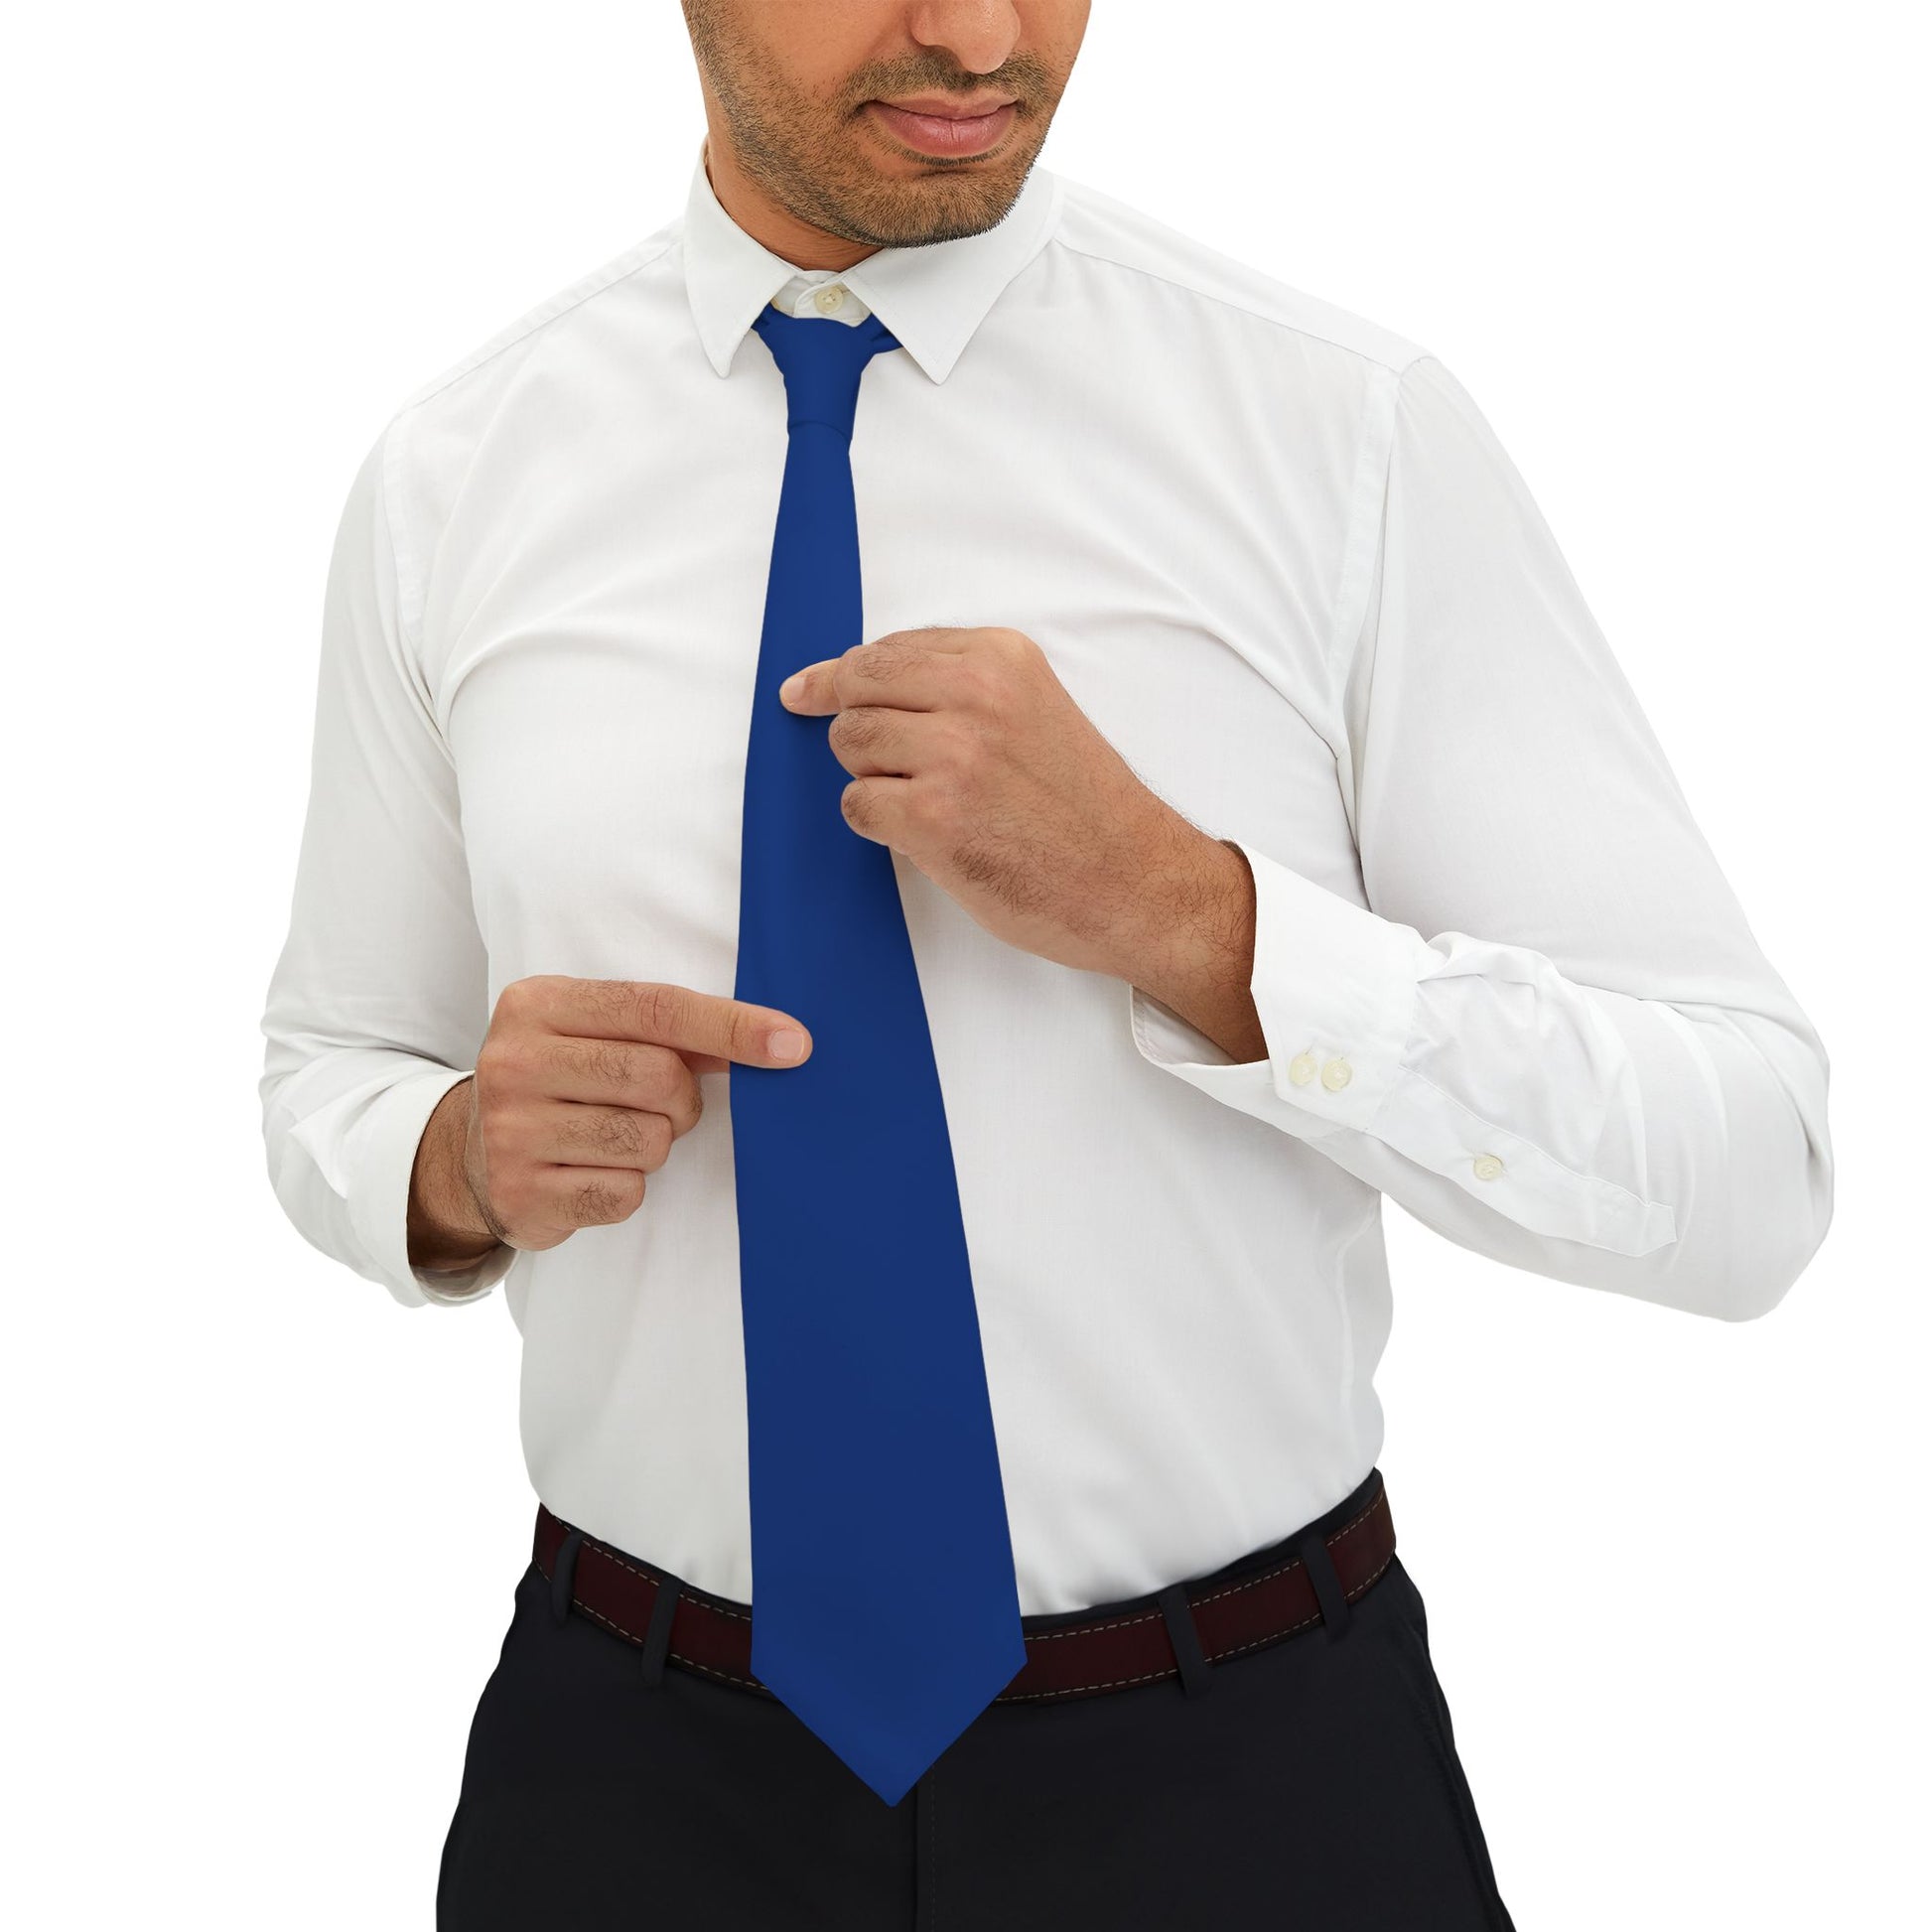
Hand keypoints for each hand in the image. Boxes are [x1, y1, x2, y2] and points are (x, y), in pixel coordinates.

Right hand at [407, 978, 811, 1269]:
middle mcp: (515, 1062)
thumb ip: (669, 1029)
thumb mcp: (595, 1033)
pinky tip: (592, 1172)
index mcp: (537, 1003)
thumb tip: (774, 1041)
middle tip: (665, 1106)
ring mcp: (511, 1132)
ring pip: (648, 1141)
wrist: (468, 1154)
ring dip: (655, 1144)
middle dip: (683, 1099)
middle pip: (659, 1076)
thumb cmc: (560, 1079)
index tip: (793, 1044)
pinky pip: (624, 1193)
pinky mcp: (521, 1195)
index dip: (732, 1026)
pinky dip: (627, 1186)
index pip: (656, 1008)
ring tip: (617, 1137)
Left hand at [779, 627, 1257, 1032]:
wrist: (1132, 879)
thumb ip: (962, 689)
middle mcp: (976, 696)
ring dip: (870, 778)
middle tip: (868, 757)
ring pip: (851, 745)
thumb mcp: (1036, 710)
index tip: (808, 688)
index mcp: (1001, 659)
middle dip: (851, 723)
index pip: (889, 649)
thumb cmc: (1084, 808)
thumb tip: (865, 687)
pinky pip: (858, 806)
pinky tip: (922, 835)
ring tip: (924, 801)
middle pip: (856, 688)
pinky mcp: (933, 818)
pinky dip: (876, 823)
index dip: (842, 675)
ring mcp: (952, 756)